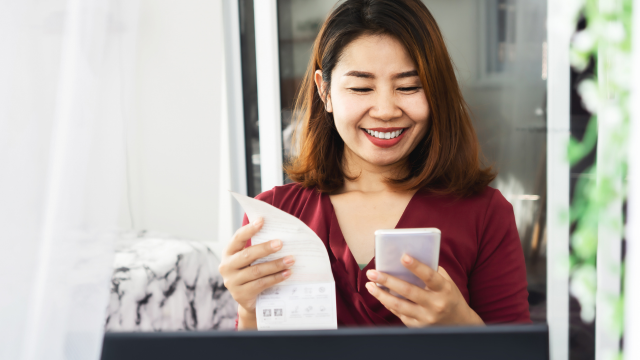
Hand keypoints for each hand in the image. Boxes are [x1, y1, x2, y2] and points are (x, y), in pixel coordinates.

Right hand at [218, 217, 294, 328]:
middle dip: (265, 248)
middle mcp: (226, 266)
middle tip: (281, 243)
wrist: (251, 301)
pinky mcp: (240, 294)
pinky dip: (276, 278)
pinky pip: (261, 284)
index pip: (238, 238)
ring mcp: (232, 282)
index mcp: (228, 253)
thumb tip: (280, 234)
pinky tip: (287, 273)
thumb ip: (259, 249)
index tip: (262, 220)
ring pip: (256, 270)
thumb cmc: (254, 273)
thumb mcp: (252, 260)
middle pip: (248, 254)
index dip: (249, 229)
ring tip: (290, 260)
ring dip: (276, 264)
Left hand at [365, 254, 483, 326]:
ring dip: (381, 295)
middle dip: (388, 280)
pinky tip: (379, 295)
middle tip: (372, 272)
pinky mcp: (419, 327)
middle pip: (408, 291)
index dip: (416, 266)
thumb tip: (406, 258)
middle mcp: (436, 304)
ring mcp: (427, 318)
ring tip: (369, 285)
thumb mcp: (446, 282)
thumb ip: (430, 270)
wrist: (460, 324)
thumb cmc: (449, 295)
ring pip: (399, 305)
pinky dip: (388, 304)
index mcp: (444, 289)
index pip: (429, 276)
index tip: (403, 256)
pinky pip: (399, 314)